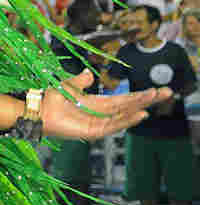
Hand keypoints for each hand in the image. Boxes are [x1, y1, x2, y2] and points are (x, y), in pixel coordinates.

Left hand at [41, 70, 168, 140]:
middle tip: (167, 92)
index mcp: (97, 103)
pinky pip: (113, 126)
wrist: (37, 109)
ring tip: (156, 100)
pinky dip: (126, 120)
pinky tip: (139, 114)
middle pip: (129, 106)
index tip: (156, 90)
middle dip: (147, 100)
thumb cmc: (51, 99)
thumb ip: (81, 80)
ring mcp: (98, 123)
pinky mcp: (92, 132)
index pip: (124, 99)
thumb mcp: (69, 85)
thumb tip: (90, 72)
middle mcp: (101, 114)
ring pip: (124, 115)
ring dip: (140, 108)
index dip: (139, 95)